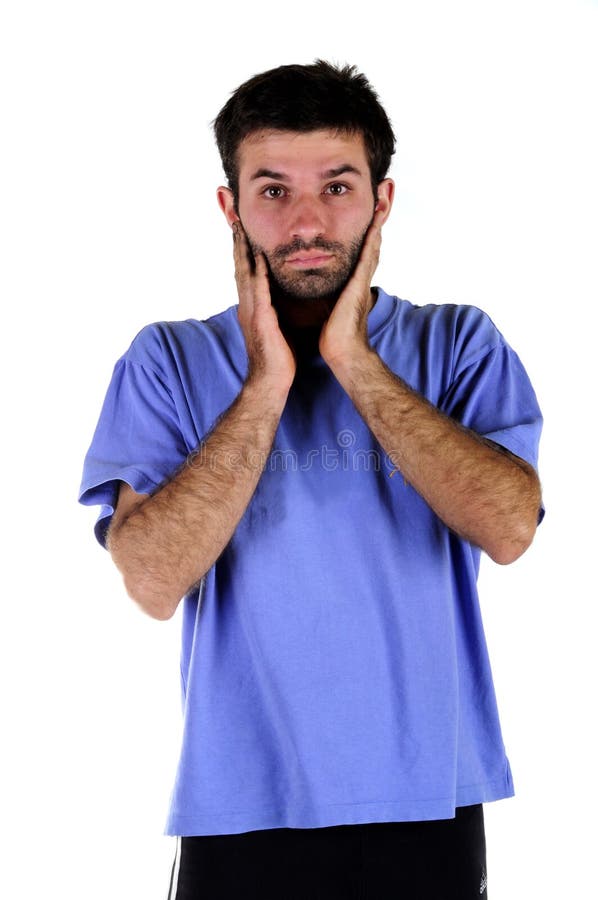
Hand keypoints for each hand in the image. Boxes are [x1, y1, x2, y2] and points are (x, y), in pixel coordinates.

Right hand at [232, 222, 296, 390]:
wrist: (269, 383)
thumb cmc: (276, 359)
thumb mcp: (275, 328)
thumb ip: (274, 311)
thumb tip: (281, 301)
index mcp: (252, 307)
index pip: (245, 272)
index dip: (242, 250)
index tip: (242, 229)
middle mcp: (248, 306)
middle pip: (240, 267)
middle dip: (237, 242)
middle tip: (234, 218)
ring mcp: (252, 313)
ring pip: (245, 274)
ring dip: (243, 251)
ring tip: (241, 229)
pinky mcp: (262, 320)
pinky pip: (260, 292)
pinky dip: (259, 273)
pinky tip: (260, 257)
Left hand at [318, 209, 383, 368]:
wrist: (341, 351)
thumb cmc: (334, 332)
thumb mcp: (330, 302)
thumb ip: (330, 289)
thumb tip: (320, 280)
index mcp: (353, 278)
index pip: (363, 244)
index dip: (368, 223)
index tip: (373, 202)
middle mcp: (361, 274)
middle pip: (373, 236)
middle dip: (380, 213)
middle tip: (387, 188)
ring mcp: (363, 278)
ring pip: (374, 240)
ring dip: (380, 217)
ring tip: (385, 193)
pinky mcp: (360, 284)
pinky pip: (368, 255)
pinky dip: (373, 236)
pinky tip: (376, 220)